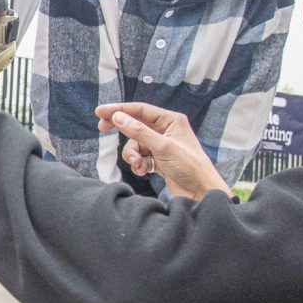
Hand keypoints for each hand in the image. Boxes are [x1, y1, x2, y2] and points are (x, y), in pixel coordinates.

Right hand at [94, 101, 226, 199]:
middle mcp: (166, 130)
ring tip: (138, 163)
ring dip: (132, 154)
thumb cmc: (189, 166)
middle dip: (122, 130)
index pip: (140, 110)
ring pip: (136, 144)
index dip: (119, 109)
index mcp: (171, 120)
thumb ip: (139, 132)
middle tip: (101, 128)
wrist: (201, 193)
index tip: (100, 112)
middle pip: (135, 125)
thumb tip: (118, 118)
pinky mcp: (159, 160)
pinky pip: (141, 157)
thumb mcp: (163, 147)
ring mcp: (162, 146)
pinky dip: (138, 164)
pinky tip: (143, 170)